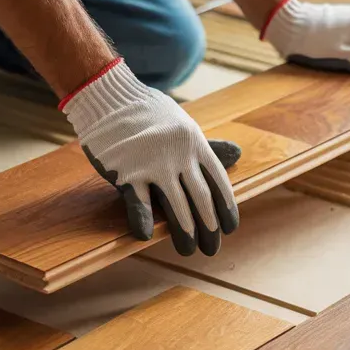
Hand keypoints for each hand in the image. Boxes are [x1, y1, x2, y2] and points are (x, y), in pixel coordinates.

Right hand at [63, 59, 239, 255]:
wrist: (111, 99)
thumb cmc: (151, 117)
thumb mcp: (186, 127)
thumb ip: (210, 147)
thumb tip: (238, 153)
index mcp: (196, 145)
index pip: (219, 183)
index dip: (227, 209)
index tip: (230, 229)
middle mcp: (178, 156)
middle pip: (201, 200)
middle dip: (210, 229)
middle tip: (212, 249)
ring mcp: (152, 164)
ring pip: (176, 206)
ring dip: (184, 233)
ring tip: (188, 250)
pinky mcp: (125, 171)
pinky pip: (137, 202)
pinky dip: (143, 220)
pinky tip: (148, 235)